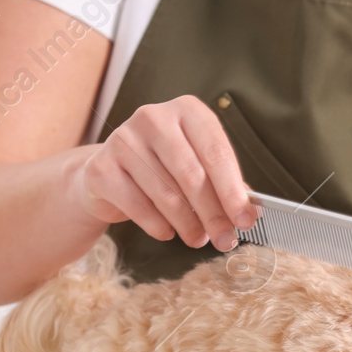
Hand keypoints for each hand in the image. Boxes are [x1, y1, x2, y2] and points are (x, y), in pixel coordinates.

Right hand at [70, 95, 256, 250]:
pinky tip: (167, 232)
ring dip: (188, 225)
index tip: (246, 221)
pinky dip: (159, 226)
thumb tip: (250, 214)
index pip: (217, 153)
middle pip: (193, 175)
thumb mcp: (199, 168)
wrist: (111, 174)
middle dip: (214, 214)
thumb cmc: (165, 170)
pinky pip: (138, 206)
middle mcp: (154, 117)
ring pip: (167, 194)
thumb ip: (225, 186)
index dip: (233, 192)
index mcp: (187, 111)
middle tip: (226, 240)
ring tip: (198, 239)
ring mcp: (124, 139)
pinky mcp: (101, 167)